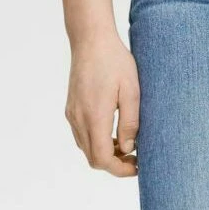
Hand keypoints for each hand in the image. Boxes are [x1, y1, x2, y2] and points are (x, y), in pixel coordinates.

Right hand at [65, 26, 140, 176]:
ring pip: (86, 149)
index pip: (101, 158)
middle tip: (136, 159)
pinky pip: (81, 136)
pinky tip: (113, 133)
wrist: (90, 40)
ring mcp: (72, 114)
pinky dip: (97, 142)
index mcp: (95, 116)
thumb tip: (128, 149)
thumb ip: (130, 122)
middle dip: (114, 165)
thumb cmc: (115, 61)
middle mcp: (78, 118)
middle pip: (92, 158)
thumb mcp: (132, 91)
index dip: (119, 169)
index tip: (137, 166)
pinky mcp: (71, 109)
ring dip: (105, 154)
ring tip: (127, 146)